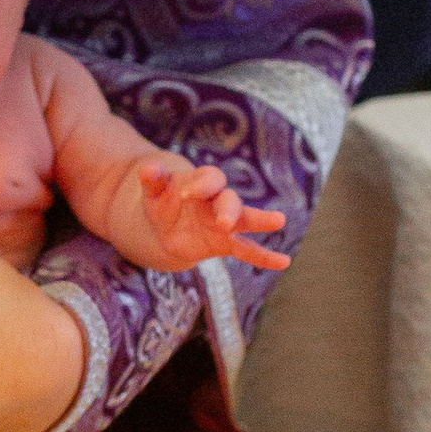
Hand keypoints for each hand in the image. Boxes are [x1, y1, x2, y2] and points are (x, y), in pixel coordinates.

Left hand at [135, 155, 290, 273]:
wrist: (168, 224)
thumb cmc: (163, 201)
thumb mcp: (154, 191)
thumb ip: (153, 179)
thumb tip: (147, 169)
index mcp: (202, 183)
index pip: (210, 178)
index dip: (200, 185)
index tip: (185, 195)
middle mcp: (218, 200)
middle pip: (230, 200)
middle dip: (229, 209)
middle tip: (224, 222)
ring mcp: (225, 222)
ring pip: (246, 219)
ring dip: (260, 221)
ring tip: (279, 220)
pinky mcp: (226, 242)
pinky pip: (248, 249)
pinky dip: (265, 256)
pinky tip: (283, 262)